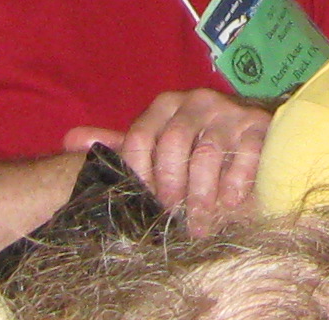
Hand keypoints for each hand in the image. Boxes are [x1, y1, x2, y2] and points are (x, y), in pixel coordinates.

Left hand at [65, 86, 267, 228]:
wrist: (254, 132)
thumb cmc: (198, 145)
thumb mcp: (158, 142)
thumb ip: (122, 145)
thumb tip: (70, 141)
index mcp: (165, 105)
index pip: (139, 138)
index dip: (139, 175)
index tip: (143, 204)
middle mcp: (195, 101)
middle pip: (172, 145)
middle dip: (170, 188)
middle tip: (172, 219)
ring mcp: (229, 111)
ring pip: (207, 155)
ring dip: (202, 197)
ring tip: (199, 226)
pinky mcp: (258, 125)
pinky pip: (245, 154)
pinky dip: (236, 183)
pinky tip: (231, 204)